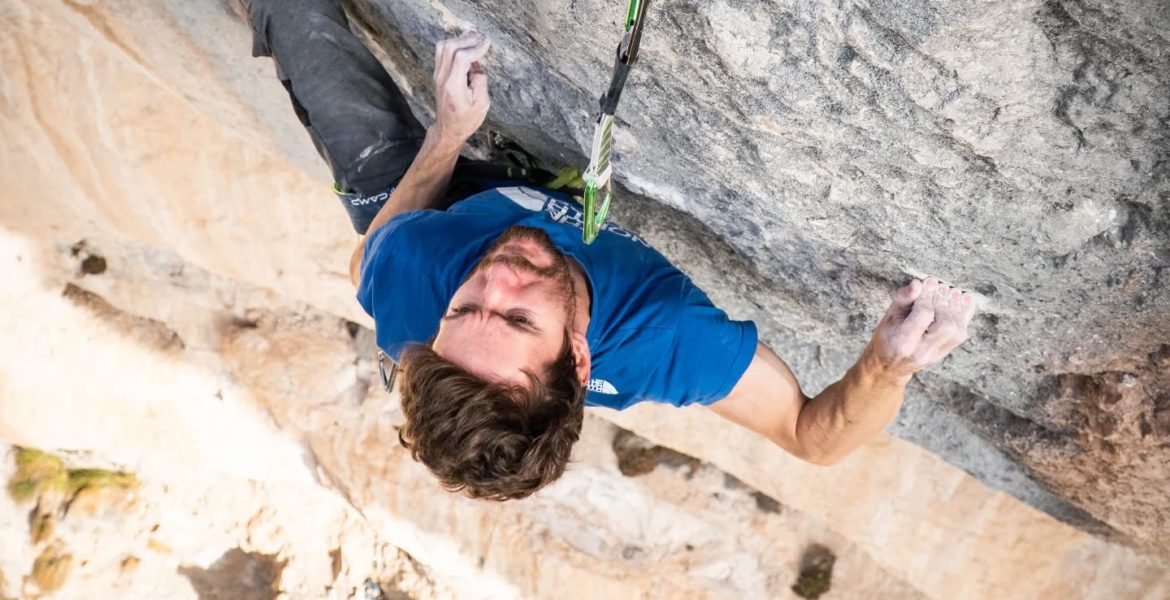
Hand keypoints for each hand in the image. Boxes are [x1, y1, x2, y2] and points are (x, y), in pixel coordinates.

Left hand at [432, 31, 491, 145]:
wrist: (449, 129)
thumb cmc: (466, 120)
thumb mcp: (481, 105)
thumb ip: (481, 83)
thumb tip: (478, 67)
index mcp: (454, 87)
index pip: (461, 57)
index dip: (476, 47)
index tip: (487, 42)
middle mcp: (442, 78)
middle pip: (450, 47)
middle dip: (467, 39)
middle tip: (482, 37)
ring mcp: (438, 75)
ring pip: (443, 46)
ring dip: (459, 39)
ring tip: (474, 36)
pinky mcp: (438, 74)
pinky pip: (442, 52)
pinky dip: (454, 44)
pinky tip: (466, 45)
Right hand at [863, 277, 976, 380]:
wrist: (889, 365)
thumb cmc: (887, 336)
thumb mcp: (888, 316)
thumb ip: (903, 299)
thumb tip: (918, 283)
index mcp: (902, 342)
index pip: (923, 316)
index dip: (928, 296)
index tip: (929, 281)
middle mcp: (921, 352)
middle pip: (945, 326)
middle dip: (944, 302)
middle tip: (941, 286)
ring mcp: (934, 356)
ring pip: (957, 332)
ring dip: (957, 308)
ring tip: (952, 291)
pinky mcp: (943, 354)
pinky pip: (960, 335)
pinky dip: (965, 315)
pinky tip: (964, 299)